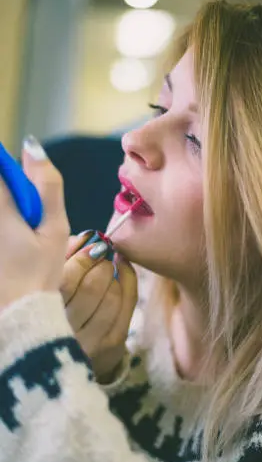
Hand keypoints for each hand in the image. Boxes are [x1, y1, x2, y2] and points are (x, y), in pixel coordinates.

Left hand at [0, 137, 69, 310]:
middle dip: (11, 198)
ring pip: (2, 207)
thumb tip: (32, 146)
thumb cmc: (40, 273)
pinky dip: (8, 228)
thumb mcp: (56, 229)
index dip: (8, 170)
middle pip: (1, 191)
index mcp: (2, 209)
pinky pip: (0, 224)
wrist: (18, 315)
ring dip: (10, 213)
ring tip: (18, 242)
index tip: (22, 189)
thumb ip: (47, 186)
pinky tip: (11, 250)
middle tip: (24, 223)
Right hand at [61, 236, 137, 382]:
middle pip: (92, 287)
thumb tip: (84, 239)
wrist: (62, 357)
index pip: (67, 281)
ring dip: (113, 273)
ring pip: (112, 295)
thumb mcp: (51, 282)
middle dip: (100, 263)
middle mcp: (66, 332)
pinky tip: (122, 269)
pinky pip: (127, 303)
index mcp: (44, 315)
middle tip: (102, 251)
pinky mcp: (113, 345)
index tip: (90, 245)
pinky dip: (128, 280)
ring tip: (109, 263)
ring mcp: (92, 342)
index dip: (82, 258)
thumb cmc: (54, 308)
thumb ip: (62, 258)